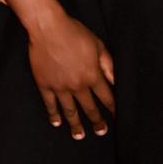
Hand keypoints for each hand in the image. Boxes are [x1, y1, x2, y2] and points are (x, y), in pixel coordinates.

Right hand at [27, 9, 114, 140]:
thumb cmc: (74, 32)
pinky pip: (50, 104)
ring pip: (70, 111)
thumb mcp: (97, 44)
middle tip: (101, 131)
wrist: (48, 28)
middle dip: (96, 121)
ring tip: (79, 135)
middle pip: (89, 107)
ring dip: (75, 124)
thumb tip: (117, 81)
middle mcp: (77, 85)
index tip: (117, 117)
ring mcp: (60, 87)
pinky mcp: (45, 84)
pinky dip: (53, 114)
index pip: (106, 97)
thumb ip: (108, 64)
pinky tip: (56, 123)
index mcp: (92, 75)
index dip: (112, 108)